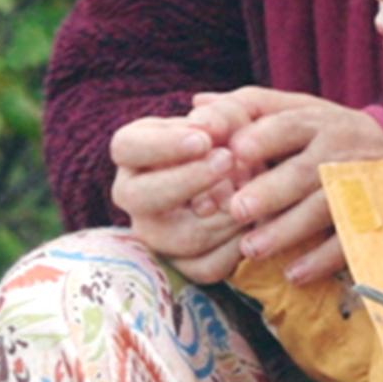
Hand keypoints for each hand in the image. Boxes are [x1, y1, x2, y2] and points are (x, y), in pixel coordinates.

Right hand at [107, 112, 246, 282]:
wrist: (255, 175)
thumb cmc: (235, 137)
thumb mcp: (232, 118)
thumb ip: (223, 114)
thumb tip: (208, 128)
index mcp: (133, 151)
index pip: (126, 148)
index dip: (163, 146)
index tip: (203, 140)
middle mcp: (134, 195)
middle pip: (139, 197)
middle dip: (188, 181)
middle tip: (227, 161)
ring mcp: (154, 234)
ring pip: (179, 238)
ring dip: (223, 215)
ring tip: (252, 192)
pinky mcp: (182, 265)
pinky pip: (207, 267)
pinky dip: (238, 246)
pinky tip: (256, 223)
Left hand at [197, 87, 382, 286]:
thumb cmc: (324, 135)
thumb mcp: (293, 111)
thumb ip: (247, 109)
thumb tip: (197, 105)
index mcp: (316, 121)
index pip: (288, 126)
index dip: (263, 138)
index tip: (235, 151)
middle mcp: (340, 150)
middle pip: (305, 171)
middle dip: (271, 191)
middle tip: (237, 210)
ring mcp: (360, 185)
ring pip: (323, 208)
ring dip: (287, 230)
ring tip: (251, 249)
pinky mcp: (375, 218)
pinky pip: (348, 239)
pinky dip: (321, 259)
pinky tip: (292, 274)